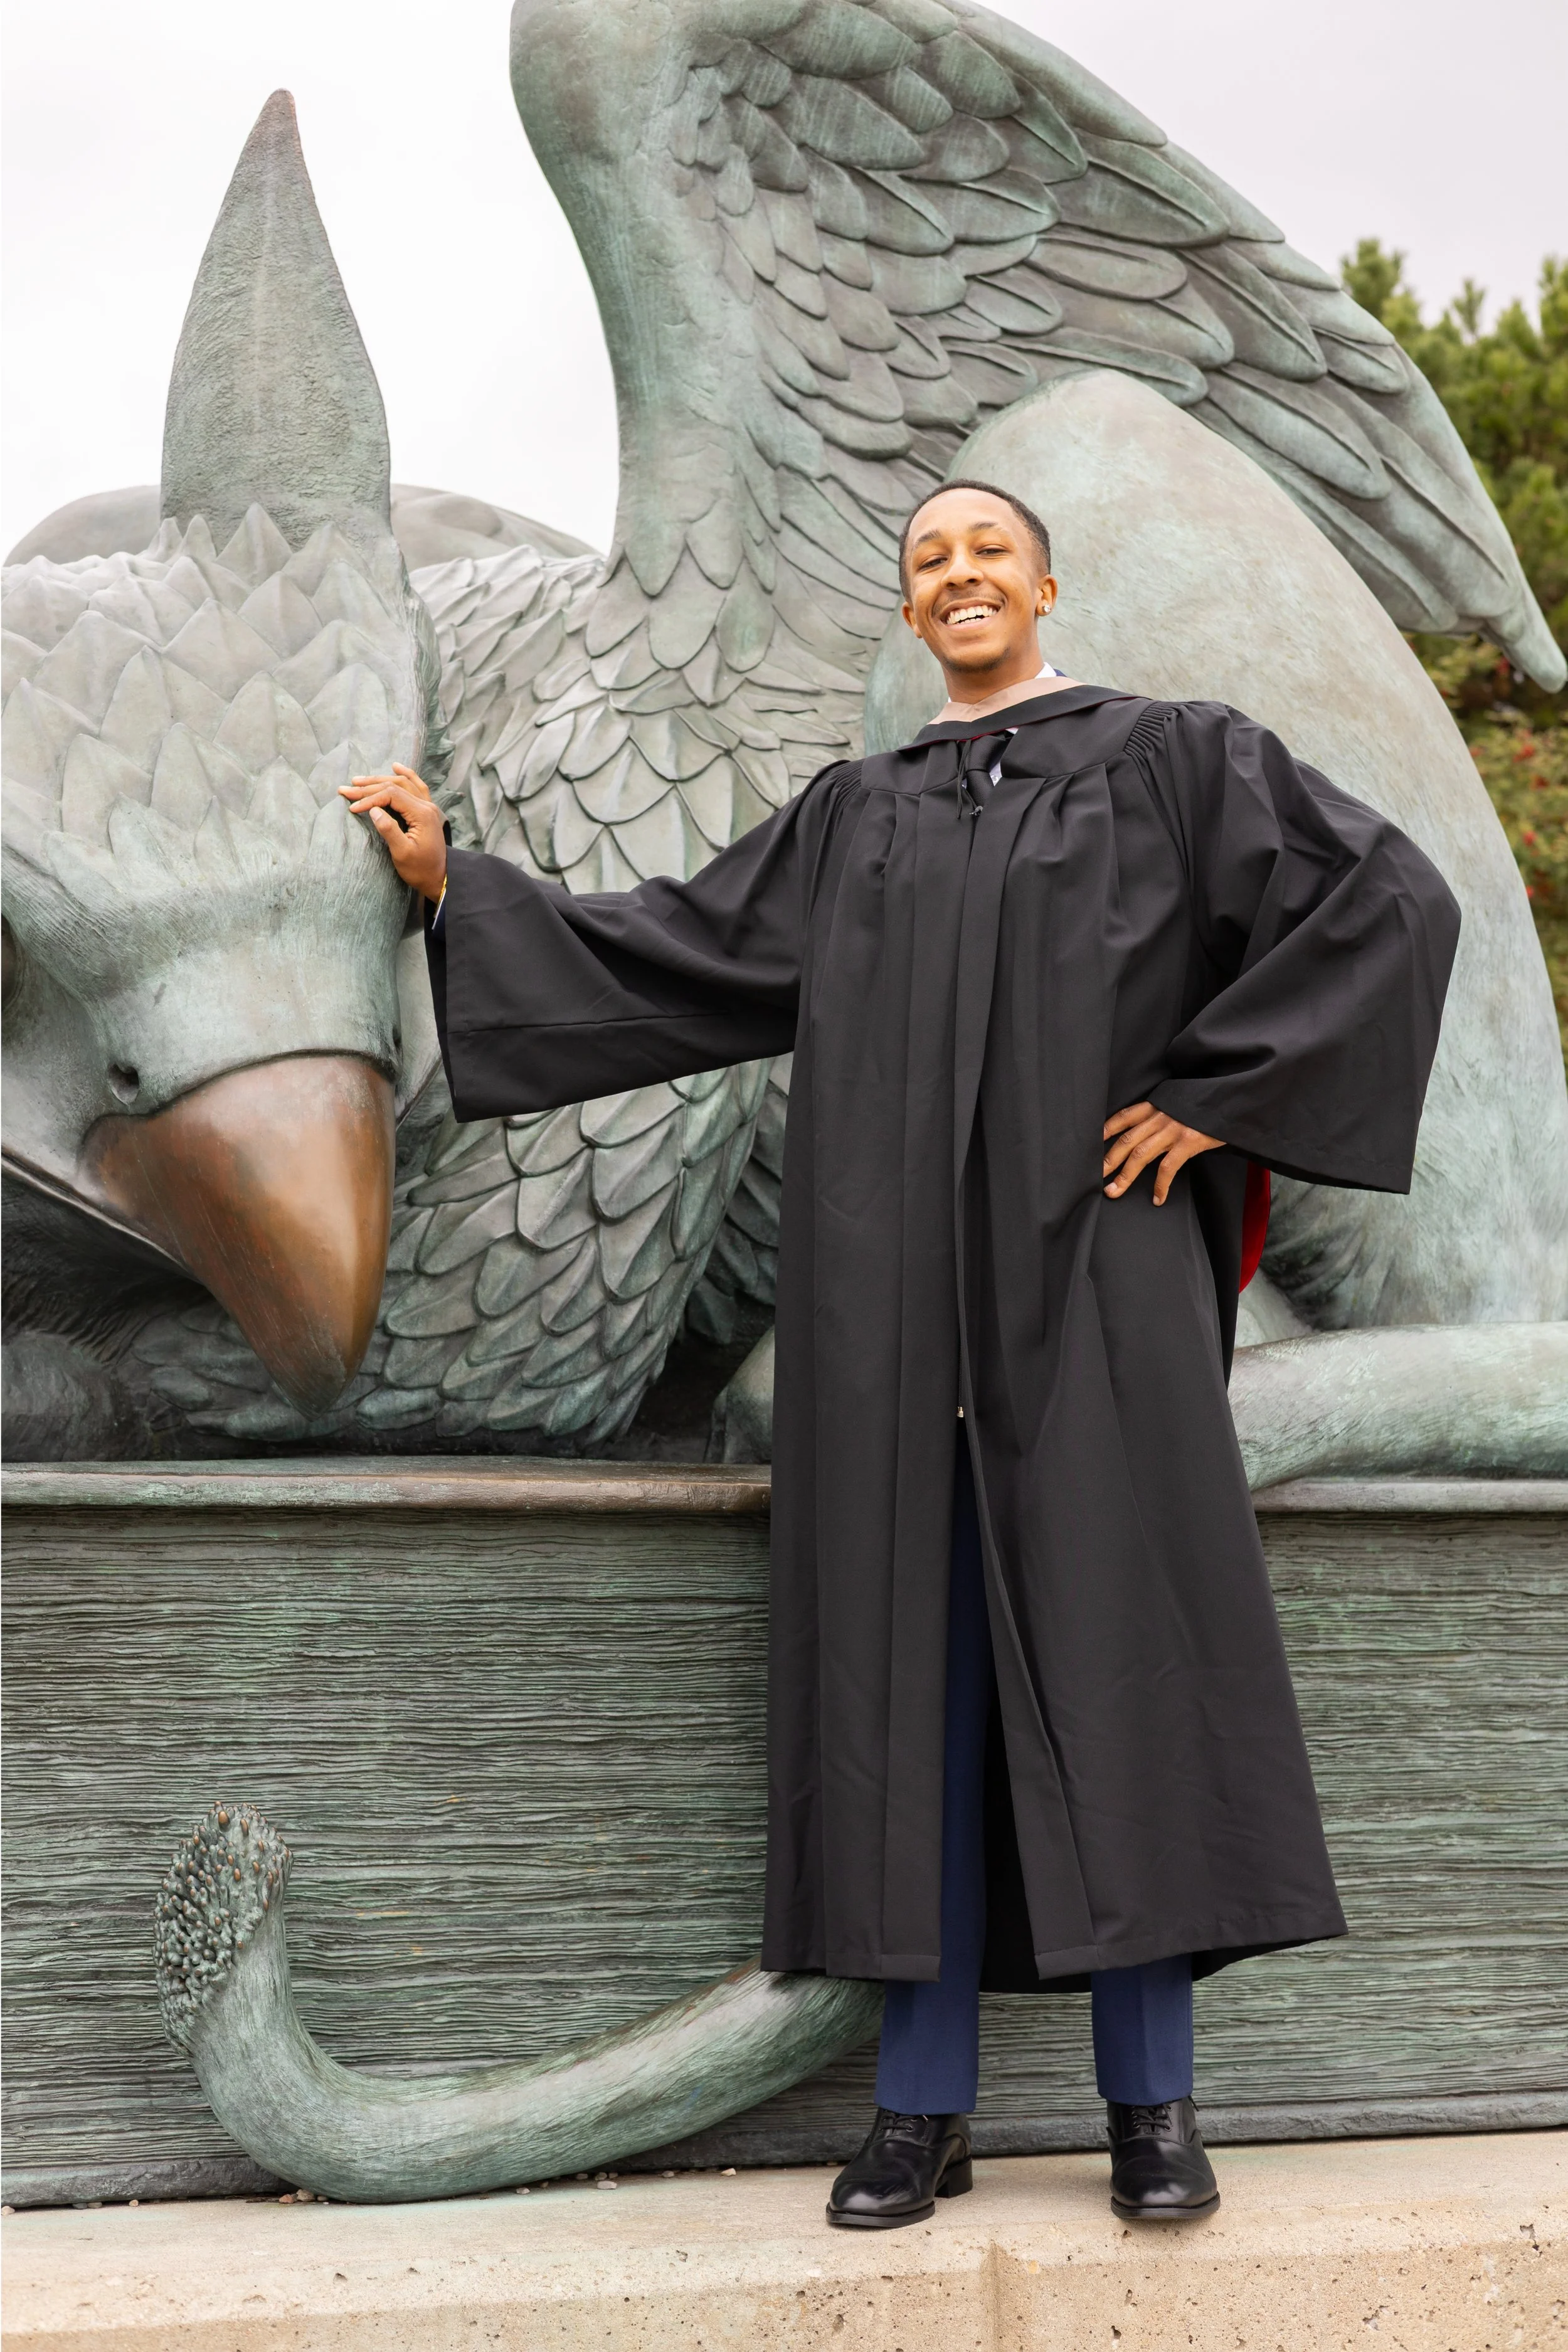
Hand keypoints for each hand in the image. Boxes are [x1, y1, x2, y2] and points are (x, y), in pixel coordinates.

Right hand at [339, 765, 446, 900]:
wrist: (439, 878)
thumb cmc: (419, 870)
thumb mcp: (402, 854)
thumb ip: (389, 830)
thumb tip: (373, 810)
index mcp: (422, 814)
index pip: (391, 796)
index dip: (369, 799)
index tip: (352, 808)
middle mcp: (427, 806)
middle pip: (395, 786)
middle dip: (368, 787)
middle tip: (345, 789)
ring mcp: (428, 806)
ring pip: (403, 784)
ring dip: (380, 780)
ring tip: (358, 781)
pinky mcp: (427, 810)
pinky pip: (417, 786)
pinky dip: (406, 775)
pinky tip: (396, 767)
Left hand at [1103, 1101, 1222, 1204]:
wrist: (1231, 1101)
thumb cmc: (1204, 1107)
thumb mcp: (1179, 1104)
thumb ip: (1162, 1116)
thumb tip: (1149, 1132)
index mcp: (1156, 1106)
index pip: (1124, 1117)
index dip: (1107, 1129)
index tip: (1094, 1142)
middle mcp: (1159, 1117)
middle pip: (1126, 1141)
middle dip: (1108, 1160)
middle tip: (1095, 1176)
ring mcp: (1172, 1130)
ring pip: (1140, 1156)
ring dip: (1124, 1176)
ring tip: (1114, 1191)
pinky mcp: (1187, 1142)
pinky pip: (1167, 1168)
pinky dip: (1160, 1186)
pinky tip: (1157, 1199)